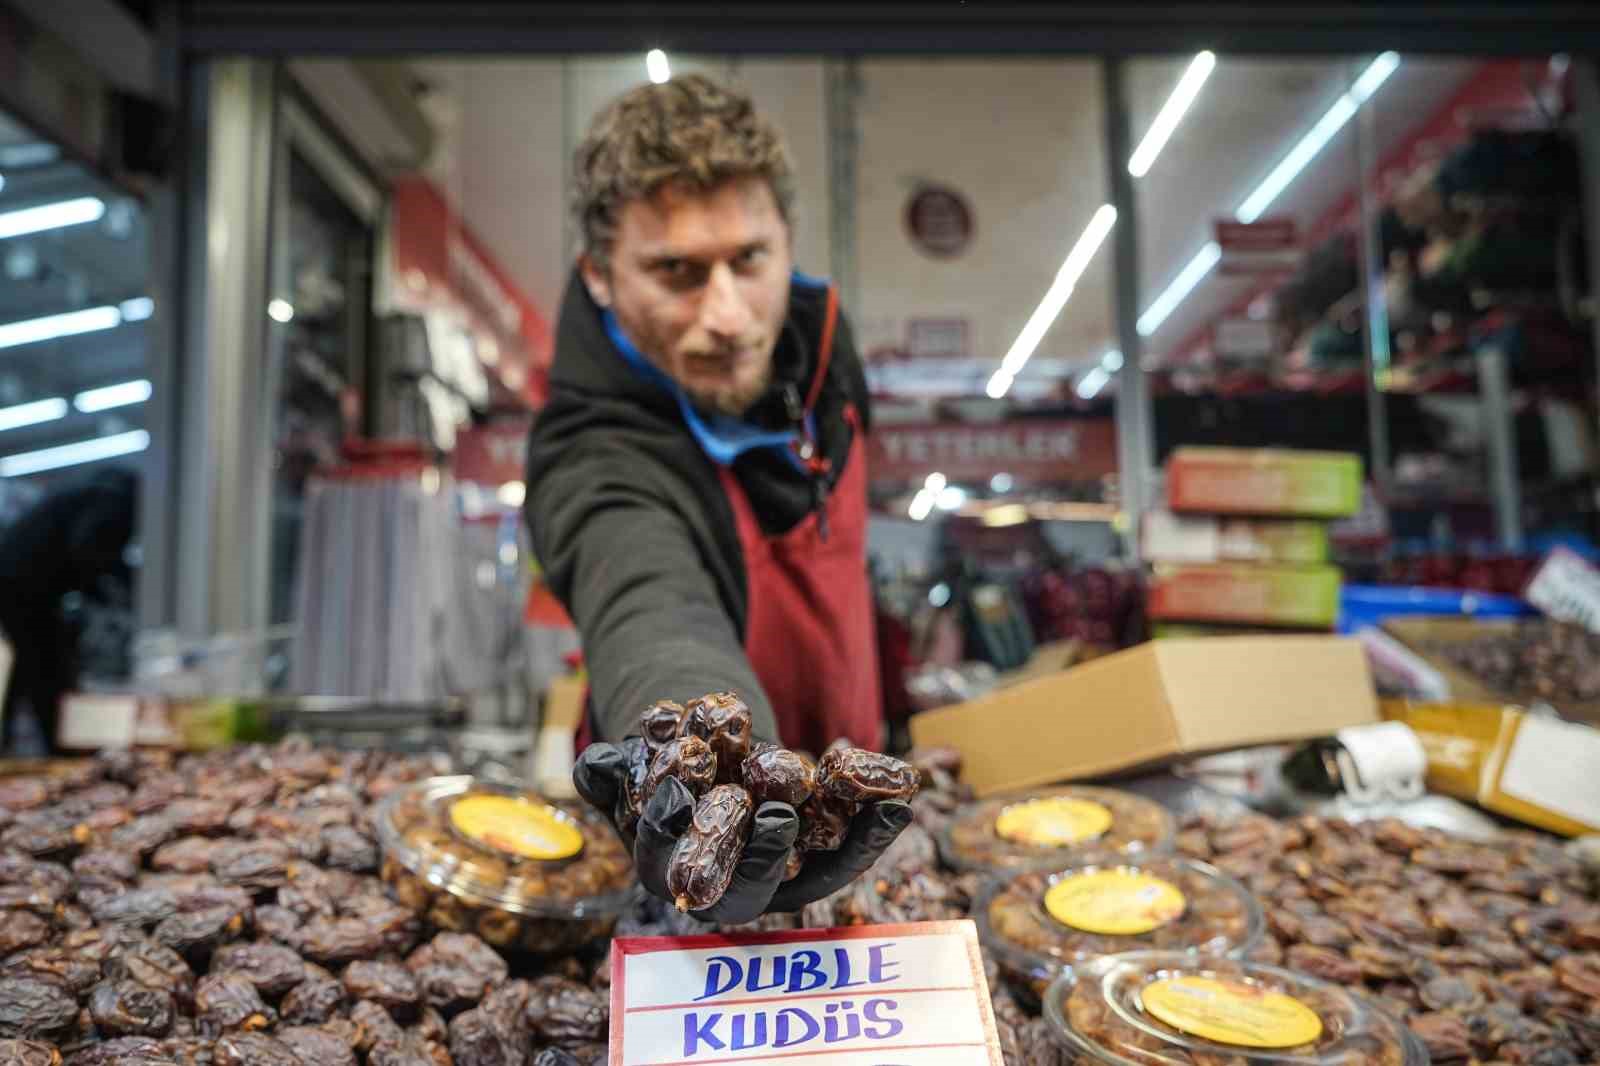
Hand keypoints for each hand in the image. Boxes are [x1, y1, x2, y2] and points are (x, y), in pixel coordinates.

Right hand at [574, 739, 912, 923]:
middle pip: (742, 883)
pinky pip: (849, 855)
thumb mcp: (629, 768)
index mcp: (666, 869)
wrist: (706, 765)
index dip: (665, 826)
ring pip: (811, 875)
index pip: (663, 855)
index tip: (674, 792)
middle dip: (761, 853)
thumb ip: (608, 771)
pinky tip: (902, 801)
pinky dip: (875, 831)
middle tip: (776, 816)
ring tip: (864, 809)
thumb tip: (596, 763)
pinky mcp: (816, 868)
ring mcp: (776, 883)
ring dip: (844, 846)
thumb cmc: (660, 771)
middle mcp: (723, 889)